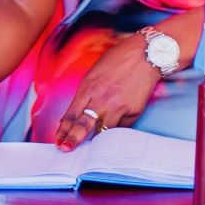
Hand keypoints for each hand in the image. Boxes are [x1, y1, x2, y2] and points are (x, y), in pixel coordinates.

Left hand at [54, 33, 160, 150]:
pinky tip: (119, 121)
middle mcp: (102, 99)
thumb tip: (80, 113)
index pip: (71, 115)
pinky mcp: (133, 112)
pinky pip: (122, 126)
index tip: (59, 141)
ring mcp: (118, 107)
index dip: (64, 130)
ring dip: (97, 138)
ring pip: (103, 132)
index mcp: (89, 88)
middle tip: (66, 149)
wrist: (146, 54)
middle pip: (82, 126)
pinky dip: (118, 126)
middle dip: (72, 140)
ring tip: (94, 145)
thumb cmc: (119, 59)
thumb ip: (87, 93)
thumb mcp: (95, 73)